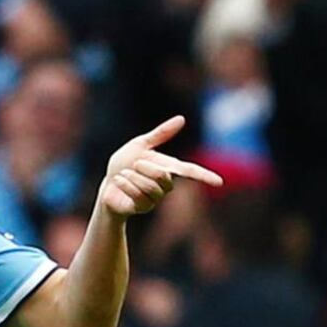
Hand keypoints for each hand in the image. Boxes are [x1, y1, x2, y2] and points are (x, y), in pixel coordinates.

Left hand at [100, 116, 220, 217]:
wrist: (107, 183)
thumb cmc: (125, 163)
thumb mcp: (140, 144)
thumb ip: (161, 134)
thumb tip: (182, 119)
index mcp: (168, 167)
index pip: (191, 171)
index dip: (205, 176)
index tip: (219, 182)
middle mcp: (165, 184)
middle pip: (164, 177)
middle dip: (146, 168)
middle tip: (134, 164)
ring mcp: (156, 198)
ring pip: (151, 187)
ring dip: (133, 177)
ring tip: (124, 174)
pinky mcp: (143, 208)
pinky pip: (138, 195)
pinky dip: (126, 184)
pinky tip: (119, 181)